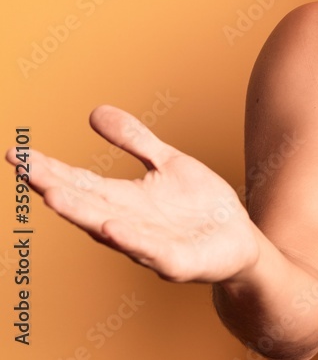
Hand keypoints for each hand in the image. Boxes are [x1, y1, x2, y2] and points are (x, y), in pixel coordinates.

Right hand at [4, 105, 258, 282]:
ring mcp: (151, 245)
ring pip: (109, 230)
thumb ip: (134, 141)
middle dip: (55, 189)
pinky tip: (111, 227)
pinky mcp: (178, 262)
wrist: (239, 241)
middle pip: (86, 205)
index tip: (16, 154)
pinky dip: (130, 240)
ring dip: (81, 215)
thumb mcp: (168, 163)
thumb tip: (95, 111)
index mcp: (124, 199)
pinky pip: (152, 251)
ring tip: (51, 195)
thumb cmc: (199, 206)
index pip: (79, 182)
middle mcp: (128, 223)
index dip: (48, 170)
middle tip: (25, 171)